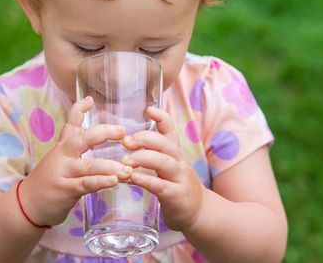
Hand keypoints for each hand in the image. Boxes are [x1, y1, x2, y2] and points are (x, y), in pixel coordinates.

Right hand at [21, 96, 133, 225]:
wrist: (27, 206)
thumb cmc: (50, 182)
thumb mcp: (61, 161)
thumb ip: (77, 149)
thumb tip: (99, 136)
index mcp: (63, 147)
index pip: (70, 124)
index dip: (78, 110)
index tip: (90, 99)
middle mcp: (62, 156)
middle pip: (82, 139)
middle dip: (104, 133)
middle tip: (123, 132)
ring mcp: (63, 173)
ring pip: (89, 165)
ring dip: (110, 166)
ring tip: (128, 169)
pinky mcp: (65, 190)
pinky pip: (86, 184)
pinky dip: (101, 181)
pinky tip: (114, 181)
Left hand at [121, 106, 204, 231]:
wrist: (198, 212)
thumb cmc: (177, 186)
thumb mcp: (168, 166)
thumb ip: (153, 154)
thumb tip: (129, 140)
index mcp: (175, 153)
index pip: (171, 131)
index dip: (162, 118)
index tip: (149, 109)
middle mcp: (179, 162)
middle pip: (165, 144)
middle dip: (145, 139)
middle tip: (126, 141)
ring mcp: (179, 178)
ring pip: (163, 162)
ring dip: (142, 158)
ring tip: (125, 161)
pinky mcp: (176, 195)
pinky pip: (160, 185)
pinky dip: (145, 180)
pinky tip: (132, 178)